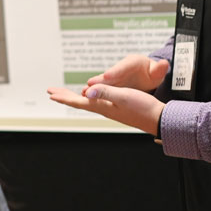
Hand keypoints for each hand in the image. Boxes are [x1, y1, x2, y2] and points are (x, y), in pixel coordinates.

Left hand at [47, 83, 164, 135]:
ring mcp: (111, 109)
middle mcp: (104, 109)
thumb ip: (106, 92)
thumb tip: (87, 91)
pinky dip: (89, 97)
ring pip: (87, 102)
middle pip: (80, 102)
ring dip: (74, 97)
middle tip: (51, 92)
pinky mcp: (118, 108)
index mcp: (103, 107)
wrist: (159, 118)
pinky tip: (90, 96)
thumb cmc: (143, 108)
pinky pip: (97, 102)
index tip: (51, 93)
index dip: (64, 97)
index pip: (79, 101)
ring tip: (65, 94)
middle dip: (65, 96)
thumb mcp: (124, 96)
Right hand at [87, 54, 169, 91]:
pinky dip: (95, 92)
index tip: (107, 76)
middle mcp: (120, 68)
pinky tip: (86, 98)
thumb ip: (159, 69)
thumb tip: (165, 63)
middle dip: (99, 81)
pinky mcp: (112, 86)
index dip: (114, 72)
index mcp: (133, 62)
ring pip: (103, 83)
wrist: (148, 76)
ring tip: (85, 92)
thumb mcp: (156, 72)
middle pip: (108, 75)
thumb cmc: (152, 73)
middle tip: (89, 85)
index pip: (122, 67)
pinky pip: (102, 89)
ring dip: (94, 87)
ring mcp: (115, 78)